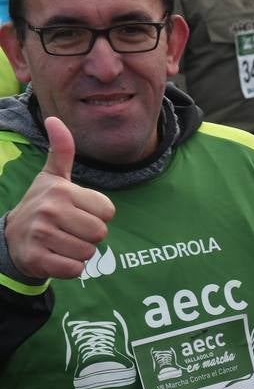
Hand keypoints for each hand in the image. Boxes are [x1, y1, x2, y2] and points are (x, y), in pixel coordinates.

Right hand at [3, 116, 115, 279]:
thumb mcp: (52, 177)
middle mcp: (49, 210)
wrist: (11, 237)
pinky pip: (75, 269)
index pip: (108, 212)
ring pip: (88, 252)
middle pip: (100, 233)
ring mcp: (41, 235)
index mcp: (61, 190)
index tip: (77, 212)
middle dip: (89, 236)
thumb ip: (62, 150)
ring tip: (61, 242)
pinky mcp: (37, 259)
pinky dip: (70, 268)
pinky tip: (55, 257)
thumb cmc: (42, 205)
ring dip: (79, 252)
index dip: (97, 216)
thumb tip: (54, 119)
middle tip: (69, 230)